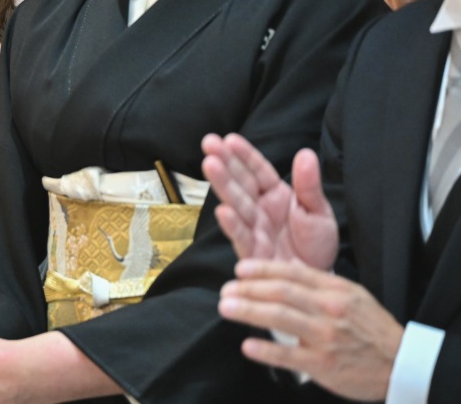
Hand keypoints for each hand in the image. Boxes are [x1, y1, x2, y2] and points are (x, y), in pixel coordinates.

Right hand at [202, 133, 337, 269]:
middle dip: (224, 162)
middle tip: (208, 143)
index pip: (258, 171)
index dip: (244, 155)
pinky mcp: (252, 252)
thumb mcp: (319, 212)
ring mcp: (253, 229)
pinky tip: (223, 210)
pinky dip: (232, 225)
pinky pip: (241, 236)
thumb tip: (306, 153)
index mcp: (275, 195)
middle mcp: (260, 209)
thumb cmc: (316, 245)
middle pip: (241, 182)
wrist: (315, 282)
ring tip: (210, 165)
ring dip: (222, 185)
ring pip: (236, 203)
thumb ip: (309, 185)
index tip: (229, 138)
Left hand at [219, 260, 403, 401]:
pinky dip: (266, 351)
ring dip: (249, 311)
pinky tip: (247, 346)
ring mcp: (325, 337)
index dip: (262, 269)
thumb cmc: (372, 327)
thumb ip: (318, 281)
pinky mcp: (323, 364)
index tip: (240, 269)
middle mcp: (329, 310)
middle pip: (281, 293)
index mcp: (335, 290)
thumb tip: (285, 264)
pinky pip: (289, 356)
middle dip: (248, 289)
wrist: (402, 363)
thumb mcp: (351, 294)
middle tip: (226, 290)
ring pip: (280, 319)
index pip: (292, 273)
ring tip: (226, 308)